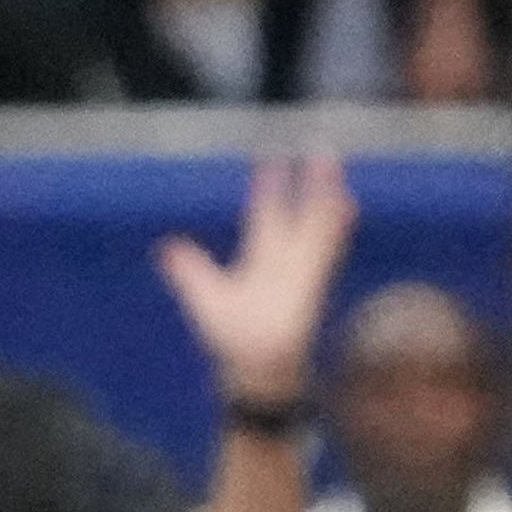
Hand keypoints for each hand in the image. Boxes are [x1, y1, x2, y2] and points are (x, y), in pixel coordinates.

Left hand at [155, 149, 357, 412]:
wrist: (253, 363)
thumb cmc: (232, 337)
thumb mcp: (204, 296)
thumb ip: (189, 270)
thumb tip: (166, 247)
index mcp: (261, 257)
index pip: (266, 215)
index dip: (268, 189)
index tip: (269, 162)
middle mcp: (285, 257)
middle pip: (300, 211)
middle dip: (308, 182)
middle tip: (318, 148)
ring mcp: (302, 266)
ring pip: (317, 221)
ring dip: (325, 192)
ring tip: (330, 162)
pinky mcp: (312, 280)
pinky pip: (326, 248)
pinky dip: (334, 227)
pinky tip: (345, 203)